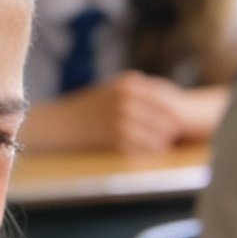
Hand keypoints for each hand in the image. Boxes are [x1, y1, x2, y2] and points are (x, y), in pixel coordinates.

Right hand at [76, 72, 195, 152]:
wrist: (59, 125)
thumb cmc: (87, 109)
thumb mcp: (110, 89)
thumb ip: (137, 87)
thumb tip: (170, 93)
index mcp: (127, 85)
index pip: (167, 97)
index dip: (175, 111)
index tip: (177, 120)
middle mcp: (126, 99)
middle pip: (168, 118)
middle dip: (173, 128)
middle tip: (174, 136)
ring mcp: (121, 119)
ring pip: (160, 135)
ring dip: (164, 142)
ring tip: (163, 145)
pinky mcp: (116, 139)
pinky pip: (145, 149)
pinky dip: (150, 152)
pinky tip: (147, 152)